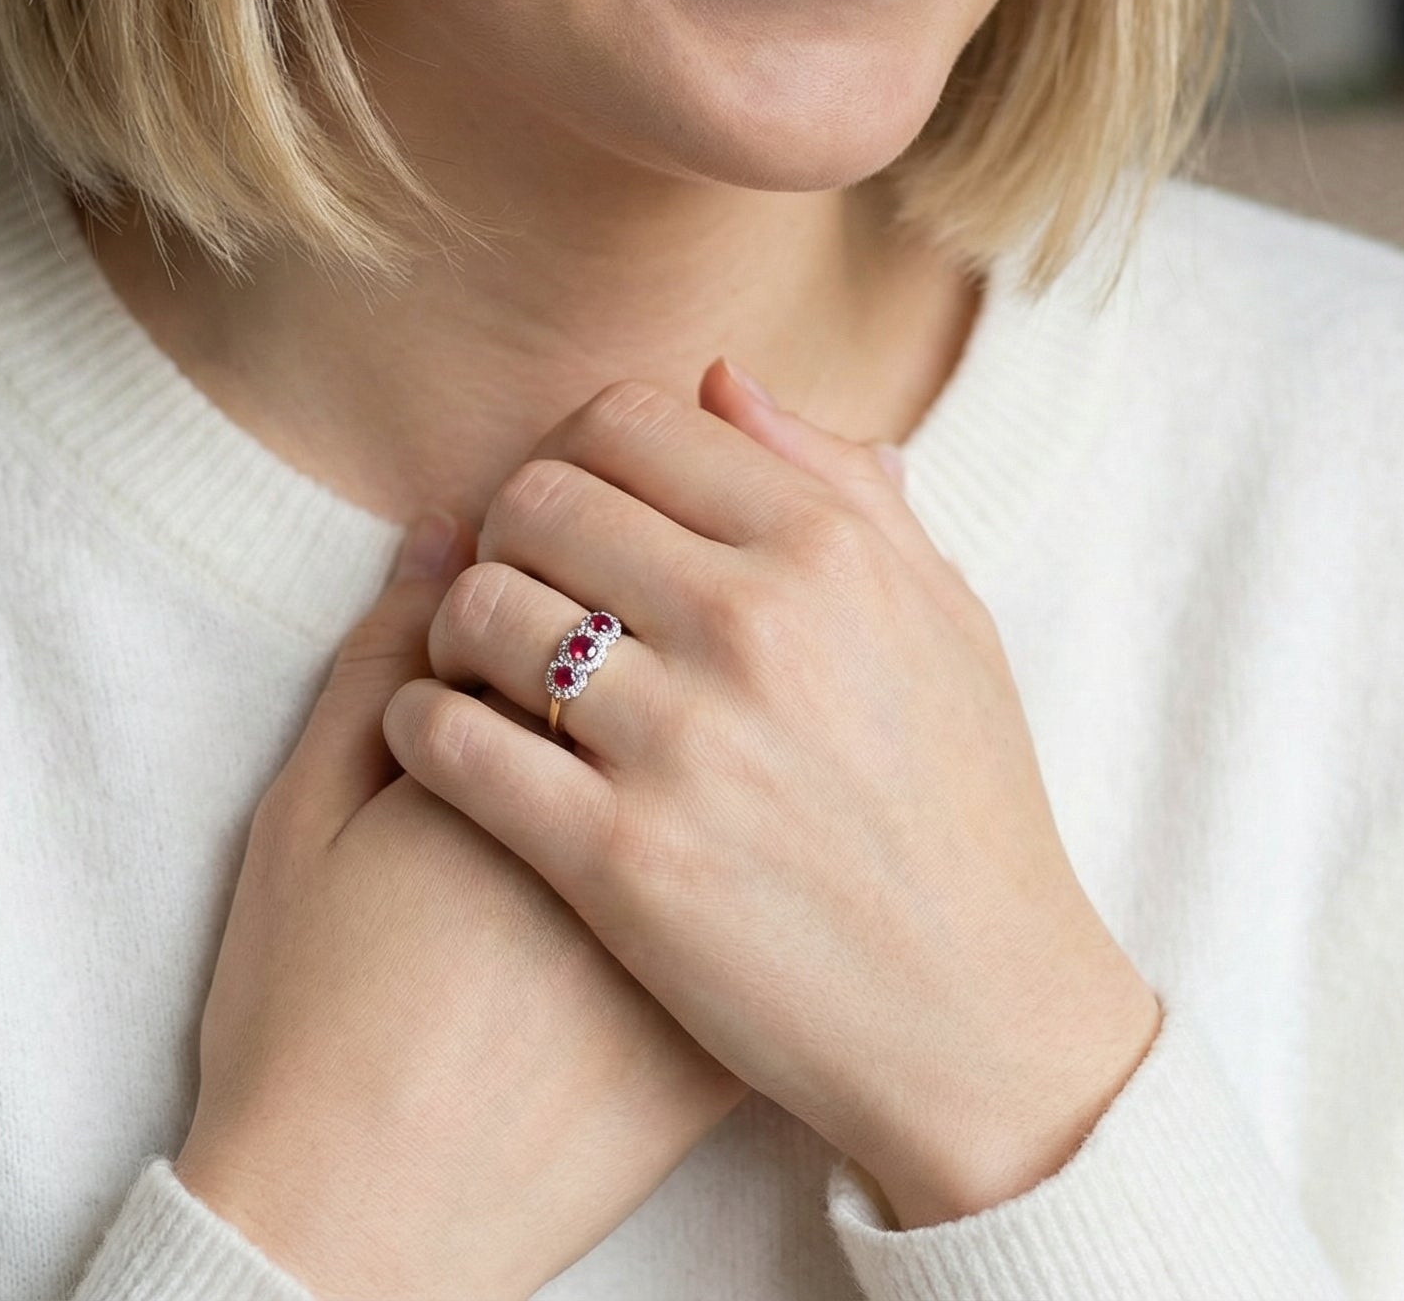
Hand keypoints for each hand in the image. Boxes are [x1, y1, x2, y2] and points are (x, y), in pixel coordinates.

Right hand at [174, 513, 748, 1300]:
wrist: (363, 1224)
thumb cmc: (308, 1010)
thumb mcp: (304, 811)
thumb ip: (375, 652)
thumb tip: (443, 525)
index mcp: (544, 736)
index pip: (602, 569)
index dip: (564, 558)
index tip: (536, 583)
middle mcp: (657, 805)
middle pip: (699, 643)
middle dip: (653, 614)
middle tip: (592, 655)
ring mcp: (714, 920)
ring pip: (758, 754)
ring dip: (718, 715)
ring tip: (645, 746)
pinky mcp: (741, 1015)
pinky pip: (779, 880)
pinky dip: (750, 829)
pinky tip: (698, 838)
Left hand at [382, 360, 1161, 1228]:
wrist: (983, 1023)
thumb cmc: (966, 812)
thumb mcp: (944, 621)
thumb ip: (839, 485)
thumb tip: (720, 378)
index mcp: (831, 548)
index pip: (629, 419)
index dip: (577, 452)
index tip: (575, 513)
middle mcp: (753, 622)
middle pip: (536, 498)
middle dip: (507, 534)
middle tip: (519, 590)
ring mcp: (681, 740)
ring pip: (477, 608)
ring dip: (455, 632)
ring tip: (479, 672)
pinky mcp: (617, 857)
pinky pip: (448, 738)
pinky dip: (420, 725)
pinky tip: (446, 745)